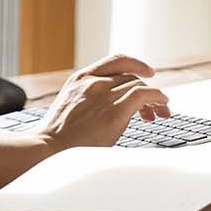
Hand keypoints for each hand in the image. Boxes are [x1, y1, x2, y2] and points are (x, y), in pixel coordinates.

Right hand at [33, 54, 169, 150]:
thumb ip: (89, 100)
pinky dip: (157, 97)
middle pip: (131, 77)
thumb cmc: (58, 137)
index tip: (148, 72)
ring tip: (162, 112)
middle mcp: (94, 82)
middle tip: (157, 107)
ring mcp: (104, 95)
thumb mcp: (71, 107)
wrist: (48, 149)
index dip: (136, 64)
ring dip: (155, 98)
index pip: (116, 61)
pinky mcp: (114, 112)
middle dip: (148, 89)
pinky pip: (144, 95)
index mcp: (81, 79)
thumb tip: (109, 108)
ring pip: (139, 85)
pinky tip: (162, 106)